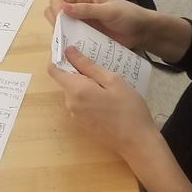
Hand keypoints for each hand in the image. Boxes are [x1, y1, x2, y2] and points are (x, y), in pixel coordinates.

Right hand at [44, 0, 152, 49]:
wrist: (142, 31)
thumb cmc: (128, 15)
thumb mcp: (109, 11)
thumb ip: (87, 9)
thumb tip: (62, 8)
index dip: (56, 8)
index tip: (60, 19)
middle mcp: (79, 8)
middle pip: (55, 12)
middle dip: (55, 21)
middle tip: (63, 32)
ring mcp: (81, 23)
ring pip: (61, 26)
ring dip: (60, 33)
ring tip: (66, 42)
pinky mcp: (85, 36)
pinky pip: (71, 38)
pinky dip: (68, 43)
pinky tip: (70, 50)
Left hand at [48, 46, 156, 160]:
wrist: (137, 143)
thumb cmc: (129, 109)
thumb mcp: (112, 81)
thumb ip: (88, 66)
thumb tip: (69, 51)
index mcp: (76, 90)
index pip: (53, 69)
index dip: (58, 57)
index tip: (70, 48)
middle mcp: (70, 103)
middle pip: (65, 80)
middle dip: (76, 70)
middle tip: (97, 62)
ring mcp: (75, 115)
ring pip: (74, 92)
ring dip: (84, 83)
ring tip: (106, 80)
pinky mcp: (82, 123)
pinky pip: (80, 103)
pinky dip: (88, 95)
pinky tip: (106, 96)